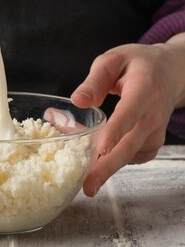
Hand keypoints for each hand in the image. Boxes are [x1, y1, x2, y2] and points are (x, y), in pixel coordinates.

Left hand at [71, 37, 184, 196]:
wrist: (169, 73)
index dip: (114, 132)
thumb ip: (95, 80)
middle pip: (129, 146)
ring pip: (127, 155)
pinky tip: (93, 152)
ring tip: (76, 159)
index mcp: (143, 90)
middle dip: (107, 167)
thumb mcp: (113, 60)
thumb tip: (78, 101)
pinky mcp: (152, 144)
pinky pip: (130, 157)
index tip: (99, 149)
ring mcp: (155, 133)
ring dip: (102, 161)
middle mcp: (153, 116)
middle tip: (87, 186)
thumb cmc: (137, 64)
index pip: (129, 113)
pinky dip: (110, 158)